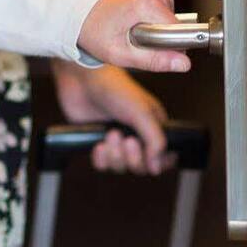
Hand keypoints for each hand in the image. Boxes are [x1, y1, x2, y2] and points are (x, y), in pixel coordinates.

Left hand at [53, 61, 171, 174]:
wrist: (82, 78)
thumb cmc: (115, 88)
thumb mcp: (142, 113)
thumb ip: (156, 141)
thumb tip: (157, 168)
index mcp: (153, 125)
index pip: (164, 157)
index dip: (158, 163)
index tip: (150, 160)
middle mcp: (136, 134)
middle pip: (141, 166)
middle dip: (133, 157)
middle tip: (126, 139)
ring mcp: (116, 138)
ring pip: (121, 166)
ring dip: (116, 155)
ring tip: (110, 134)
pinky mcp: (97, 140)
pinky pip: (103, 164)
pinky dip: (101, 159)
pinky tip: (98, 145)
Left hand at [78, 0, 191, 75]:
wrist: (79, 14)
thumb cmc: (94, 32)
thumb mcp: (121, 54)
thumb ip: (154, 60)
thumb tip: (183, 64)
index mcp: (146, 4)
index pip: (178, 31)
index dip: (168, 47)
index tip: (148, 51)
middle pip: (175, 28)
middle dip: (160, 42)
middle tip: (134, 45)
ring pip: (171, 24)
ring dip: (155, 35)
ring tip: (132, 36)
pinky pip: (164, 19)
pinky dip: (152, 27)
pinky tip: (135, 29)